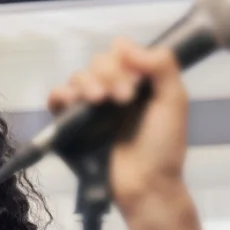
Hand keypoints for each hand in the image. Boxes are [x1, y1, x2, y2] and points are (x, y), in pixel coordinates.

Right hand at [48, 37, 189, 217]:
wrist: (146, 185)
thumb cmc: (163, 147)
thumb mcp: (173, 101)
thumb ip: (161, 66)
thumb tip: (125, 44)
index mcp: (137, 82)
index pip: (121, 52)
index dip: (124, 59)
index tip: (136, 80)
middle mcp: (113, 91)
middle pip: (98, 62)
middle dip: (109, 74)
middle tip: (125, 98)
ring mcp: (91, 108)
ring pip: (78, 77)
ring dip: (88, 83)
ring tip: (99, 102)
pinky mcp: (72, 124)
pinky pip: (56, 99)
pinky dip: (60, 95)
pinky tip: (72, 102)